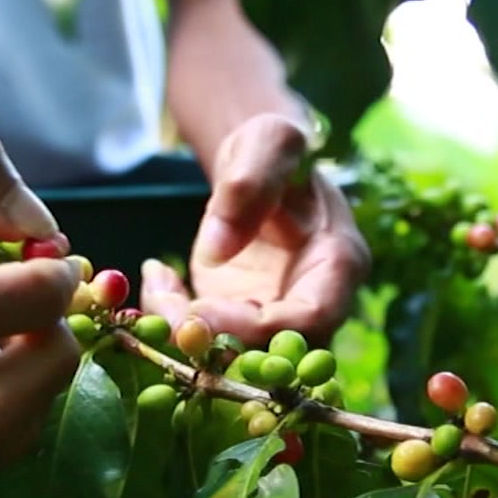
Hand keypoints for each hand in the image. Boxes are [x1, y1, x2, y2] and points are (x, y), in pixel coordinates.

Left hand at [142, 114, 369, 346]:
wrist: (257, 164)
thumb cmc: (273, 149)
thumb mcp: (268, 142)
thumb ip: (249, 183)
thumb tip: (216, 250)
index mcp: (339, 263)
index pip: (310, 319)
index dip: (257, 329)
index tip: (200, 315)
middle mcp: (314, 300)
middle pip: (274, 353)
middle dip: (215, 345)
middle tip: (167, 319)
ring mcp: (277, 314)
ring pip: (236, 355)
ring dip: (188, 335)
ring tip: (158, 283)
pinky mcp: (242, 318)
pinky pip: (209, 338)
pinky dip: (175, 319)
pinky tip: (160, 276)